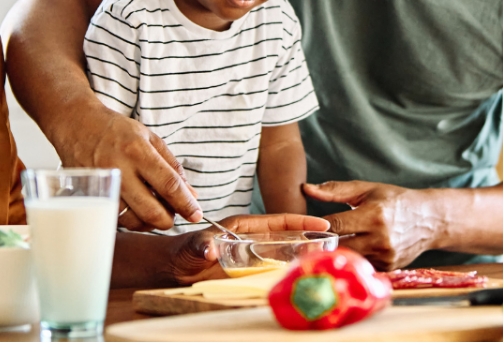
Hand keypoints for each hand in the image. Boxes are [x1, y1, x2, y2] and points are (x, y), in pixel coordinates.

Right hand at [49, 105, 200, 230]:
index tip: (196, 214)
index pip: (168, 184)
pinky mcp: (89, 196)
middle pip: (151, 210)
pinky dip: (130, 220)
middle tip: (174, 215)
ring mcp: (102, 185)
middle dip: (169, 220)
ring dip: (149, 222)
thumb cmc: (115, 130)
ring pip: (132, 220)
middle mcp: (119, 169)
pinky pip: (115, 219)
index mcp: (137, 151)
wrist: (75, 123)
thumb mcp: (149, 138)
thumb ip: (172, 166)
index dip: (186, 204)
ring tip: (155, 210)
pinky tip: (136, 210)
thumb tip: (191, 194)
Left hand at [163, 213, 330, 284]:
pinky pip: (272, 274)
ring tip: (322, 263)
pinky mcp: (248, 275)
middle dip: (308, 241)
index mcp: (244, 227)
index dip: (300, 222)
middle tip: (331, 247)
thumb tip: (209, 251)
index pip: (277, 221)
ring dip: (301, 259)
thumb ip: (200, 247)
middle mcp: (252, 241)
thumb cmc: (181, 252)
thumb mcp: (191, 246)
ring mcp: (251, 258)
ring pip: (282, 257)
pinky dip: (286, 277)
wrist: (172, 270)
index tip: (321, 225)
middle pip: (286, 239)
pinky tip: (299, 282)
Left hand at [305, 181, 443, 270]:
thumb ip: (335, 190)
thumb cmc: (396, 200)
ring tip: (324, 248)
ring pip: (348, 258)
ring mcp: (385, 255)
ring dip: (336, 254)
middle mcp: (380, 238)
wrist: (430, 219)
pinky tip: (347, 254)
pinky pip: (361, 266)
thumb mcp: (368, 189)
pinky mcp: (389, 267)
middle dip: (322, 244)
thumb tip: (306, 188)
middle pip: (338, 246)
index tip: (305, 228)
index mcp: (373, 215)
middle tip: (308, 242)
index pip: (335, 225)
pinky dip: (352, 260)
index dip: (317, 228)